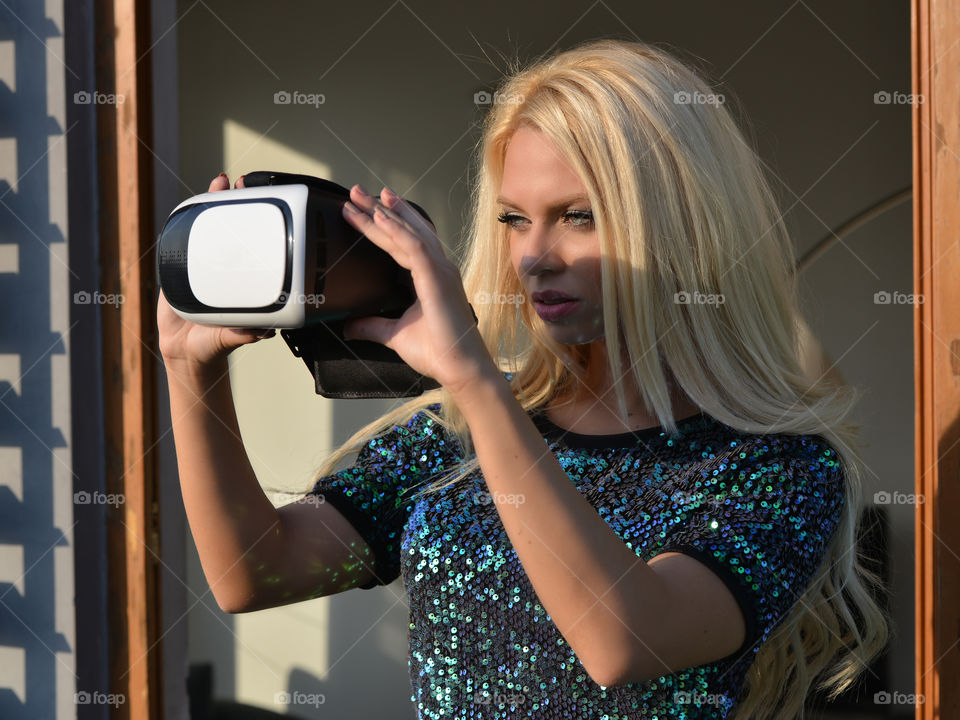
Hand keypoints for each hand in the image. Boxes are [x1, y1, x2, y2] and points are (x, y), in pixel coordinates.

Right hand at [157, 173, 276, 373]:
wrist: (185, 352)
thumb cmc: (214, 344)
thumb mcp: (231, 338)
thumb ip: (242, 334)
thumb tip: (263, 331)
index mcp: (243, 281)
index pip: (255, 245)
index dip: (260, 224)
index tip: (267, 203)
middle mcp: (227, 269)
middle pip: (234, 227)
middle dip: (238, 202)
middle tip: (241, 183)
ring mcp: (204, 265)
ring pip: (211, 227)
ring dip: (214, 202)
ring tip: (220, 181)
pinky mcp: (181, 266)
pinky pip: (185, 238)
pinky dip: (188, 218)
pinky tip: (191, 203)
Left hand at [339, 184, 496, 395]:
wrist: (460, 368)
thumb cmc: (439, 352)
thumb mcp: (395, 335)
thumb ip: (372, 326)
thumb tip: (349, 326)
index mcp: (432, 277)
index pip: (405, 242)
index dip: (386, 223)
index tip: (366, 209)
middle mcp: (438, 268)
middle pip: (407, 229)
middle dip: (381, 209)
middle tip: (357, 192)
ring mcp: (440, 270)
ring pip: (408, 233)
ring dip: (384, 214)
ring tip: (361, 198)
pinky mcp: (437, 278)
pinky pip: (414, 247)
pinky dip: (397, 230)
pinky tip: (379, 218)